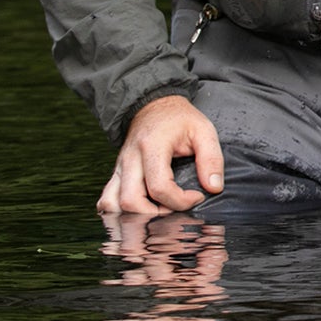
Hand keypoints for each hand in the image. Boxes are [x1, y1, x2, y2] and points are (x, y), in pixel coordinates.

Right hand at [97, 94, 224, 214]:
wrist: (154, 106)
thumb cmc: (180, 119)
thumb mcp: (204, 131)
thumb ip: (212, 159)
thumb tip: (214, 188)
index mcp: (152, 147)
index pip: (159, 187)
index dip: (180, 200)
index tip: (197, 196)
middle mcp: (130, 159)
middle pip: (131, 201)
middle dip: (155, 214)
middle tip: (176, 208)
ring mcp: (119, 167)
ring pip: (112, 204)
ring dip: (134, 215)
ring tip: (159, 210)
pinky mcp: (115, 173)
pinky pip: (106, 199)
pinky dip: (119, 210)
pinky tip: (139, 210)